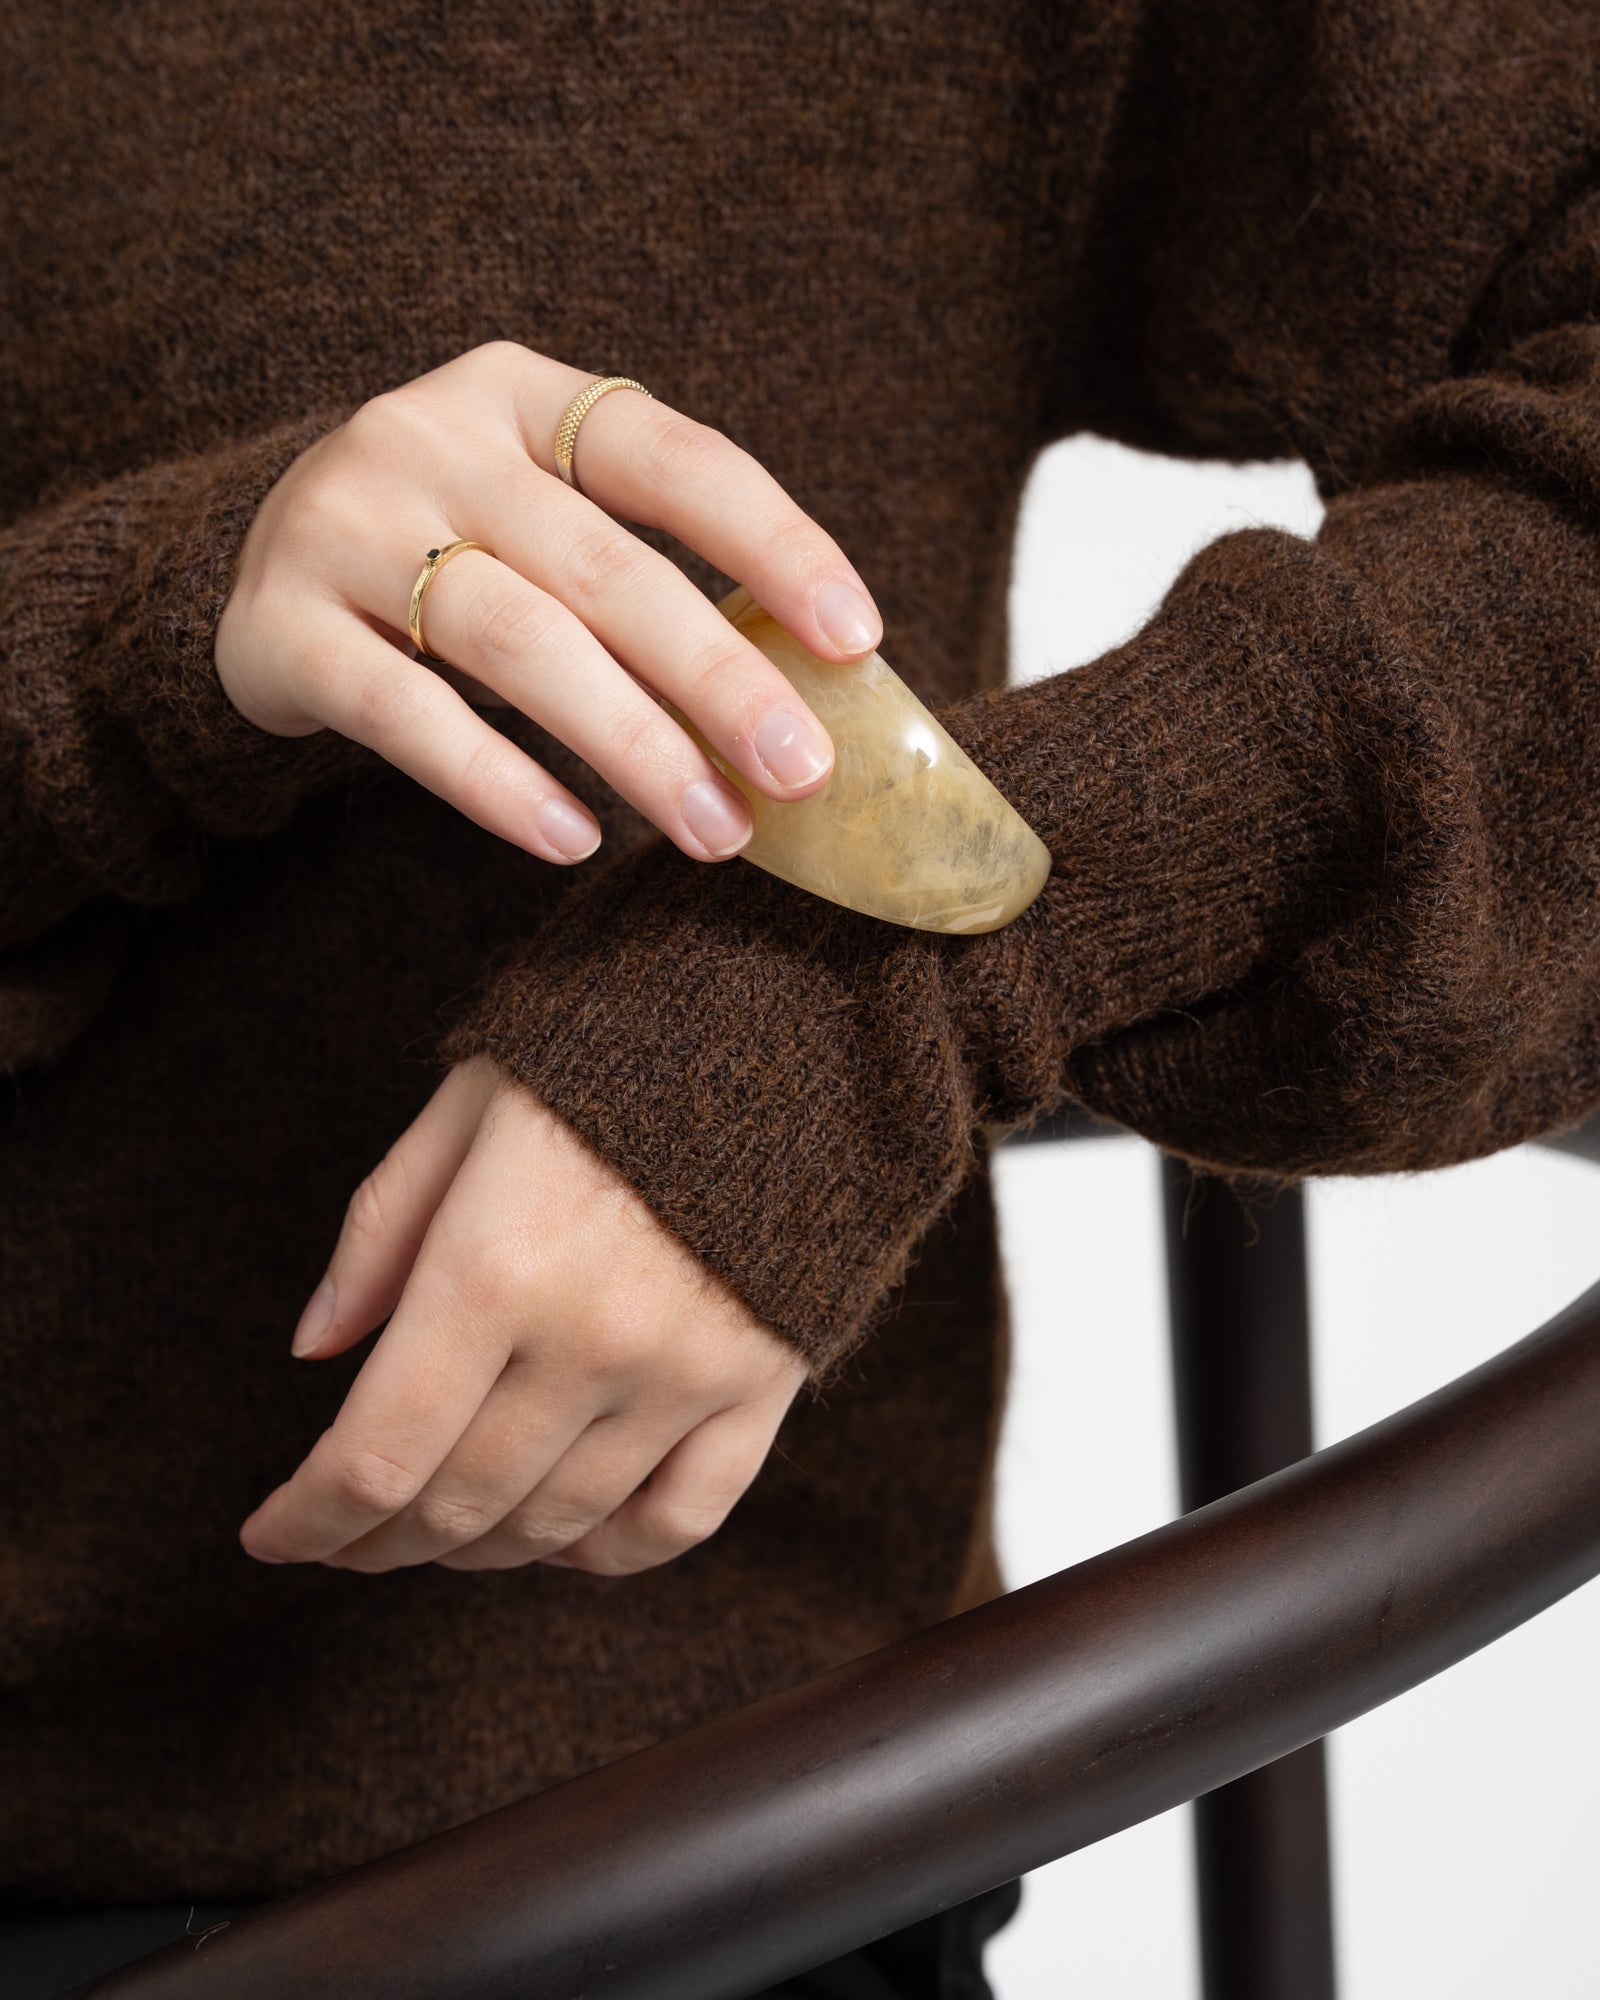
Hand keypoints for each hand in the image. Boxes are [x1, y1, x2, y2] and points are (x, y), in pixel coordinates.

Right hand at [215, 342, 881, 864]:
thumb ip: (643, 573)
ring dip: (632, 746)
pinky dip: (499, 782)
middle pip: (603, 567)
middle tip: (802, 773)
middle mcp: (429, 438)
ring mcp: (344, 525)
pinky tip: (574, 841)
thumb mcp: (543, 518)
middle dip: (718, 678)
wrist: (258, 565)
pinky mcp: (282, 627)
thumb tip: (800, 703)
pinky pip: (407, 715)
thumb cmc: (453, 550)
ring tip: (714, 831)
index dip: (773, 543)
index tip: (857, 637)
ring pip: (517, 642)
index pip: (672, 457)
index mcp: (522, 395)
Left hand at [239, 1058, 808, 1575]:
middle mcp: (587, 1340)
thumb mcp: (468, 1107)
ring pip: (557, 1525)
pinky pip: (682, 1520)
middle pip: (457, 1505)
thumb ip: (381, 1231)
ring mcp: (683, 1372)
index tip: (272, 1532)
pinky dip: (610, 1553)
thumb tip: (316, 1352)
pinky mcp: (764, 1383)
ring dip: (478, 1549)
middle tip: (345, 1536)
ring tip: (439, 1529)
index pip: (375, 1456)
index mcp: (492, 1266)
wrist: (781, 1018)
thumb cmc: (606, 1053)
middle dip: (376, 1540)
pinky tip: (564, 1538)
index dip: (307, 1519)